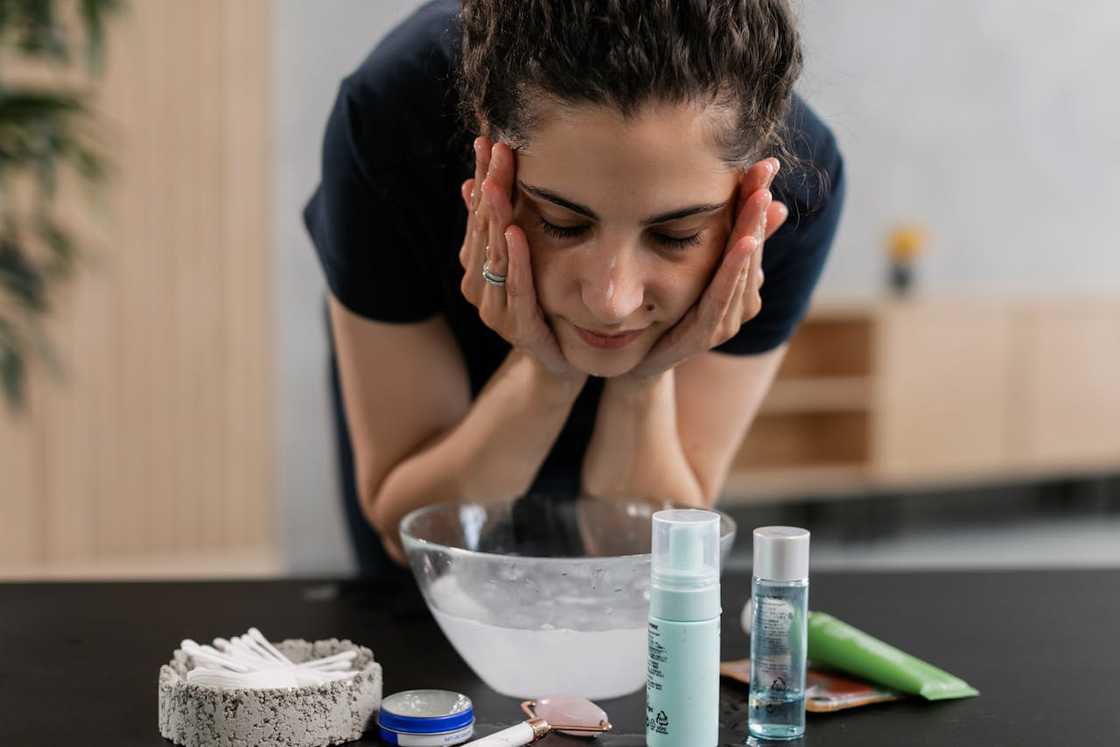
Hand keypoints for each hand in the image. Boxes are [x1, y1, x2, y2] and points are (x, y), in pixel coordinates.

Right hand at [459, 137, 581, 381]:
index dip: (481, 176)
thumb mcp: (526, 259)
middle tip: (495, 149)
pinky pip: (516, 289)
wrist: (561, 361)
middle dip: (489, 187)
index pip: (477, 213)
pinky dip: (516, 261)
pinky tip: (515, 233)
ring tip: (496, 182)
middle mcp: (479, 286)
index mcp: (477, 266)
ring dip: (495, 217)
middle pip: (484, 229)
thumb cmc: (545, 304)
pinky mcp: (520, 329)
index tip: (486, 139)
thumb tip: (475, 182)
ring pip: (495, 256)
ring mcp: (496, 310)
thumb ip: (502, 226)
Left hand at [621, 158, 788, 381]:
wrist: (635, 363)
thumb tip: (756, 202)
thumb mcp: (689, 269)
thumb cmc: (663, 313)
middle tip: (765, 171)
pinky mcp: (706, 334)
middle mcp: (737, 301)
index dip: (758, 199)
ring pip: (743, 271)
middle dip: (758, 208)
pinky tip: (742, 243)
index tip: (766, 162)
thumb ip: (718, 240)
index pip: (752, 232)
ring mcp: (724, 319)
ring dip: (753, 233)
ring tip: (759, 200)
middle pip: (752, 248)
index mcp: (735, 282)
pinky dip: (734, 269)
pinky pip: (722, 297)